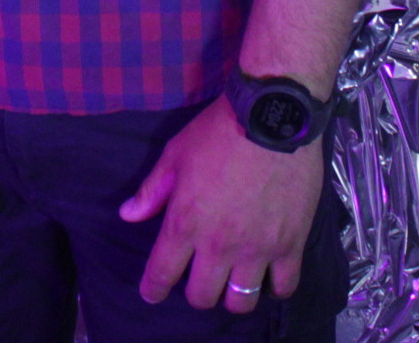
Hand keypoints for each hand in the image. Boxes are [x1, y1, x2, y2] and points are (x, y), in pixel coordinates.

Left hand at [119, 97, 322, 312]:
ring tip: (233, 280)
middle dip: (196, 293)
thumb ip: (152, 191)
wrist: (271, 117)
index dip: (153, 289)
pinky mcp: (291, 244)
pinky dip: (274, 287)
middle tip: (199, 277)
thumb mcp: (175, 155)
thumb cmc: (218, 132)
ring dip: (233, 296)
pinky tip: (268, 275)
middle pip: (202, 297)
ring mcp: (257, 248)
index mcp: (185, 223)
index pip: (162, 275)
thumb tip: (127, 216)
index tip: (153, 292)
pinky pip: (284, 287)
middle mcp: (219, 245)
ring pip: (241, 302)